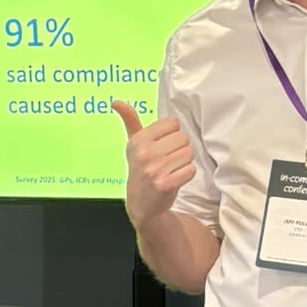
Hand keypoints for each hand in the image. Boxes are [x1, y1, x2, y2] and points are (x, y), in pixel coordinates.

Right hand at [113, 99, 196, 224]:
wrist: (141, 204)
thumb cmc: (141, 169)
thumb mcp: (133, 145)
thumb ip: (130, 121)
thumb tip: (116, 102)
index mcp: (138, 140)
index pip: (172, 123)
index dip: (171, 135)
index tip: (162, 146)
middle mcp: (144, 153)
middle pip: (183, 138)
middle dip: (179, 149)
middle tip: (168, 160)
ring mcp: (154, 169)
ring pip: (188, 153)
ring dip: (184, 162)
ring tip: (171, 169)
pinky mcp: (165, 184)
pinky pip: (190, 170)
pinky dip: (186, 174)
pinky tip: (175, 179)